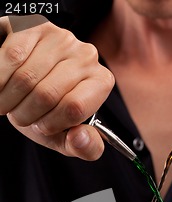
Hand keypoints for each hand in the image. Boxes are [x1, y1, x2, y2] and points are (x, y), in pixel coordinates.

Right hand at [0, 15, 113, 158]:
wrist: (24, 84)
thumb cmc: (49, 112)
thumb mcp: (68, 136)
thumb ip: (84, 147)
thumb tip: (80, 137)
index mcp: (101, 82)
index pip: (74, 108)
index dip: (50, 124)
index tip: (41, 126)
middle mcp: (86, 55)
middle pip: (47, 95)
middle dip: (26, 115)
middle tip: (21, 116)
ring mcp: (59, 37)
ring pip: (26, 77)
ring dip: (9, 99)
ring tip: (9, 103)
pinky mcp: (31, 25)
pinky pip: (10, 57)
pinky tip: (1, 86)